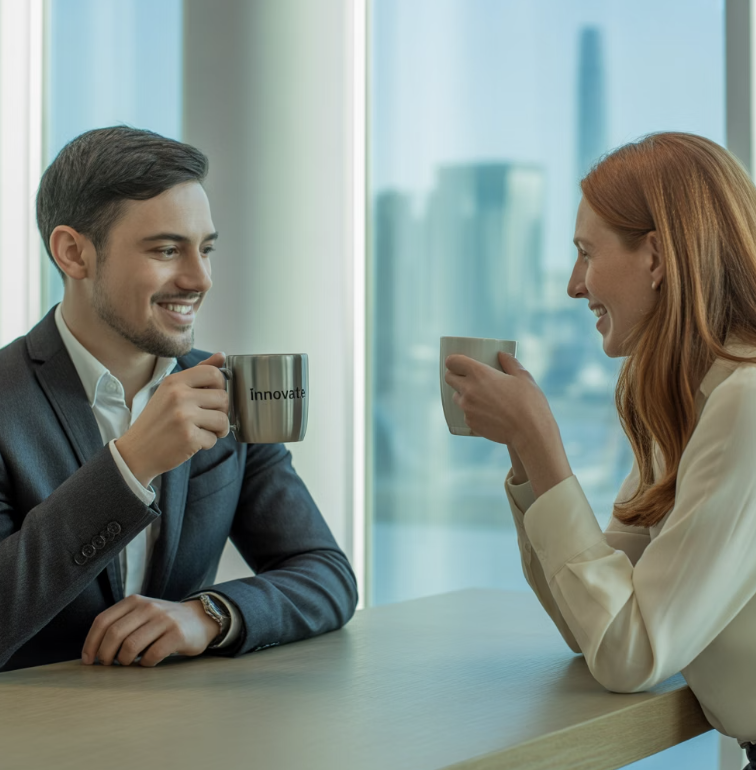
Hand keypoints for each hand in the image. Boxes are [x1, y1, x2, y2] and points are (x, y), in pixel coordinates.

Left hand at [81, 595, 219, 666]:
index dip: (91, 643)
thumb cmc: (163, 623)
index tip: (89, 660)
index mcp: (135, 601)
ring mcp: (164, 619)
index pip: (102, 621)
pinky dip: (145, 664)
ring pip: (130, 646)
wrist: (200, 619)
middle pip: (114, 634)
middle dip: (105, 655)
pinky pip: (152, 655)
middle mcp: (148, 607)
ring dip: (124, 661)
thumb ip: (121, 624)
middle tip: (108, 665)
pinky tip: (148, 662)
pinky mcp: (177, 634)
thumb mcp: (142, 614)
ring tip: (129, 663)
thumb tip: (93, 651)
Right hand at [115, 352, 229, 486]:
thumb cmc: (157, 421)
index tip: (212, 397)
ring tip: (202, 431)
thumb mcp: (171, 392)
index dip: (220, 386)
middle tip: (207, 419)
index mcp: (174, 381)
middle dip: (220, 411)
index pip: (213, 372)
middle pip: (223, 397)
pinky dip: (207, 444)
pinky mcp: (188, 437)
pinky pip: (214, 438)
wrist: (135, 452)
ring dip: (217, 429)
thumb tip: (222, 355)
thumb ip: (197, 374)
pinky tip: (192, 442)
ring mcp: (184, 416)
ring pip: (223, 419)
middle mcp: (179, 396)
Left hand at [444, 352, 571, 496]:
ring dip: (463, 394)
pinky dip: (472, 411)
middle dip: (455, 375)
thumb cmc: (529, 403)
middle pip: (449, 378)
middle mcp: (468, 390)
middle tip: (468, 377)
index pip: (452, 362)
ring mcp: (467, 408)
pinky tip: (487, 413)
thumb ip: (510, 362)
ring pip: (456, 397)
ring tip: (480, 396)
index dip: (454, 360)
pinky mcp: (470, 423)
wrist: (529, 433)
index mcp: (480, 374)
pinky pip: (465, 413)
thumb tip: (502, 354)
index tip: (459, 362)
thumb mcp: (523, 377)